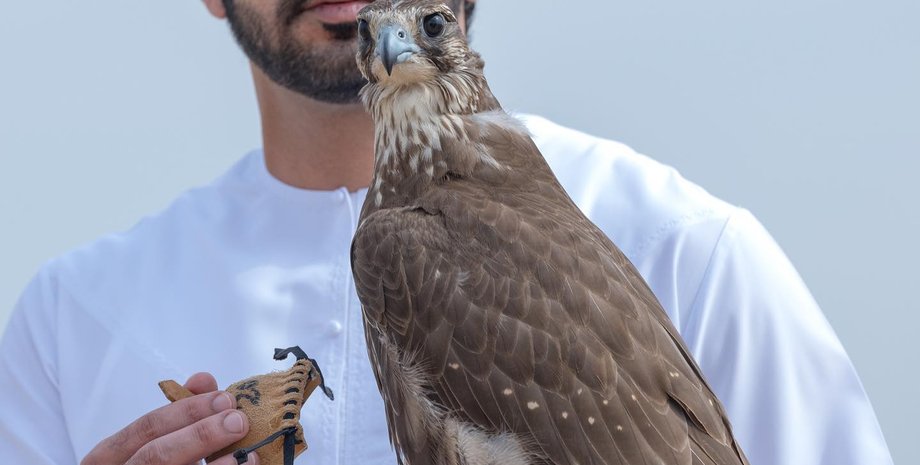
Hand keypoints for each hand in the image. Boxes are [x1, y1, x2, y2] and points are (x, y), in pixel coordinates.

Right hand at [81, 372, 259, 464]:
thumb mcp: (156, 440)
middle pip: (155, 455)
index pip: (146, 428)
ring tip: (246, 455)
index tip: (224, 399)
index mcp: (110, 456)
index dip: (186, 411)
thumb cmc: (150, 464)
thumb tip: (202, 380)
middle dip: (200, 435)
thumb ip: (178, 413)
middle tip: (238, 422)